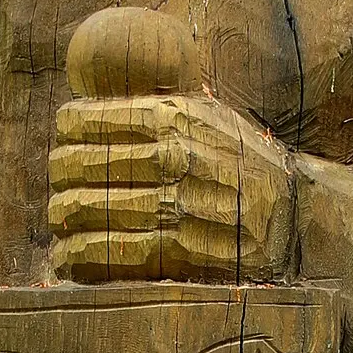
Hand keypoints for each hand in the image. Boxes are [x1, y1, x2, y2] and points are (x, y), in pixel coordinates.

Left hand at [47, 91, 295, 280]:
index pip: (90, 118)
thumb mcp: (210, 116)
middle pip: (84, 165)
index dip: (67, 128)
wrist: (293, 213)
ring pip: (92, 209)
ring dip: (63, 218)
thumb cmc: (242, 162)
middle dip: (61, 175)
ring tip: (59, 220)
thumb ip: (160, 105)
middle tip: (59, 183)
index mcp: (174, 116)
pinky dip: (81, 255)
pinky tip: (68, 254)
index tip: (64, 137)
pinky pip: (115, 252)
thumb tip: (99, 96)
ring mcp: (177, 205)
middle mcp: (172, 157)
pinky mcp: (182, 249)